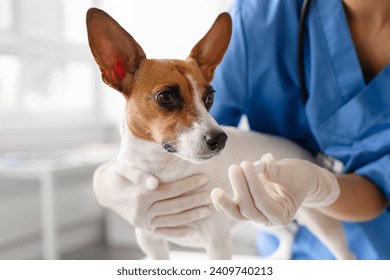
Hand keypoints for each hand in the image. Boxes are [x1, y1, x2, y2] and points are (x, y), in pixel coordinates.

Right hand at [93, 159, 211, 236]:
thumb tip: (154, 184)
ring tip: (208, 210)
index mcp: (139, 196)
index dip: (189, 184)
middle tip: (213, 194)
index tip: (205, 177)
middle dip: (196, 200)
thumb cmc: (117, 174)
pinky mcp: (144, 228)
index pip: (171, 190)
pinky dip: (179, 232)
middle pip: (175, 206)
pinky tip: (193, 229)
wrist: (106, 190)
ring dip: (192, 215)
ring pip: (173, 220)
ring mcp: (143, 222)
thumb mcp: (123, 168)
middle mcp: (142, 212)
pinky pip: (164, 232)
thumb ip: (138, 174)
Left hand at [211, 153, 339, 225]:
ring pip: (238, 214)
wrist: (298, 180)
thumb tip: (265, 161)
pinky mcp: (247, 208)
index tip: (246, 164)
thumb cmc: (297, 176)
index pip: (264, 202)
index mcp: (283, 214)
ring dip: (226, 203)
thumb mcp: (292, 172)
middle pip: (249, 210)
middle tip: (234, 167)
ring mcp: (256, 215)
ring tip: (215, 192)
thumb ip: (277, 170)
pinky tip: (215, 195)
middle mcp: (268, 219)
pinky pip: (233, 210)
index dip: (253, 184)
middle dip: (240, 188)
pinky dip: (223, 205)